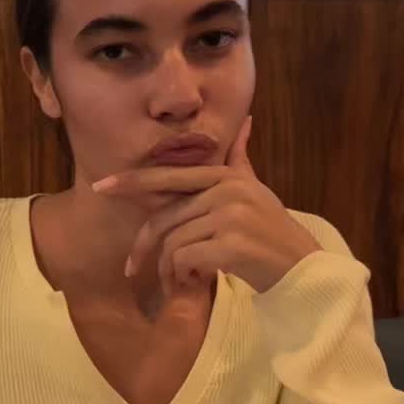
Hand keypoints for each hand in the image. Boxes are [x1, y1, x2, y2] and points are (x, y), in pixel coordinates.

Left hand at [94, 116, 319, 296]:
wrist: (302, 270)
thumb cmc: (273, 233)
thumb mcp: (257, 191)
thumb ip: (240, 160)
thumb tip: (245, 122)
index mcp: (226, 176)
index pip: (169, 175)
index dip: (132, 181)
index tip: (101, 186)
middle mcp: (227, 190)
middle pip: (165, 218)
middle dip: (144, 247)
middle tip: (132, 270)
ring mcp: (230, 216)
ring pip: (173, 243)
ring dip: (170, 269)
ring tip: (183, 280)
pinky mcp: (231, 245)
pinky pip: (185, 259)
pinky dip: (183, 276)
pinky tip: (197, 281)